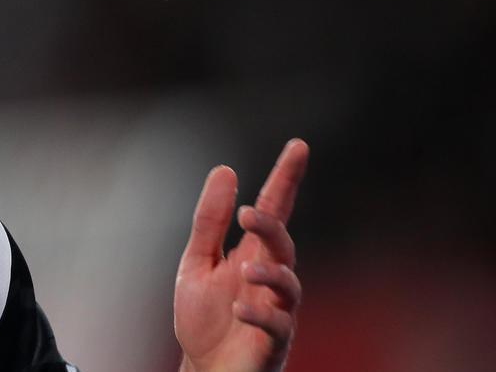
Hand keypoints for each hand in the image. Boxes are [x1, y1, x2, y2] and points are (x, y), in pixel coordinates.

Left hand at [174, 139, 309, 371]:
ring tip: (247, 269)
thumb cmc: (205, 318)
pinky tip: (240, 307)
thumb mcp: (198, 262)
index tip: (297, 146)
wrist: (204, 370)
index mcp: (252, 253)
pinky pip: (279, 326)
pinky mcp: (273, 343)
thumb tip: (225, 169)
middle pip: (283, 243)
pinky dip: (261, 314)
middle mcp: (270, 278)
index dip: (286, 178)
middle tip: (247, 214)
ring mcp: (276, 310)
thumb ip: (210, 221)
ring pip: (290, 285)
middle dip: (270, 226)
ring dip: (271, 273)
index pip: (274, 209)